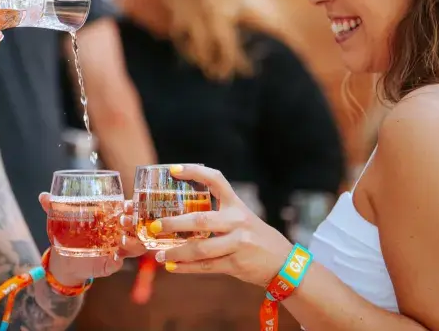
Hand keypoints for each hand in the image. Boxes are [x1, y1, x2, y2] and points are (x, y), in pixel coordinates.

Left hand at [38, 193, 146, 286]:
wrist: (65, 259)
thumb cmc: (70, 232)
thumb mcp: (62, 218)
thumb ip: (54, 206)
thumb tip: (43, 196)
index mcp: (111, 218)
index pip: (129, 210)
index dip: (132, 207)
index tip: (128, 204)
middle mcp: (118, 233)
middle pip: (135, 227)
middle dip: (134, 223)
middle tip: (124, 220)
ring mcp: (116, 249)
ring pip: (135, 246)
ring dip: (132, 242)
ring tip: (121, 240)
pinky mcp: (109, 264)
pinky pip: (118, 264)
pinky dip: (118, 261)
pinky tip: (115, 258)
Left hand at [150, 164, 292, 286]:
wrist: (284, 263)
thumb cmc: (256, 237)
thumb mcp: (242, 218)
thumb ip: (218, 215)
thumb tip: (180, 217)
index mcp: (237, 205)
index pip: (216, 180)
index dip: (194, 172)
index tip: (172, 170)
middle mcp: (237, 221)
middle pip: (200, 220)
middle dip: (174, 224)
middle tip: (154, 226)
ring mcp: (238, 243)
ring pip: (200, 248)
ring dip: (176, 251)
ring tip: (158, 254)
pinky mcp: (236, 264)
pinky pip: (206, 266)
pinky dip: (186, 268)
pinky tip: (172, 267)